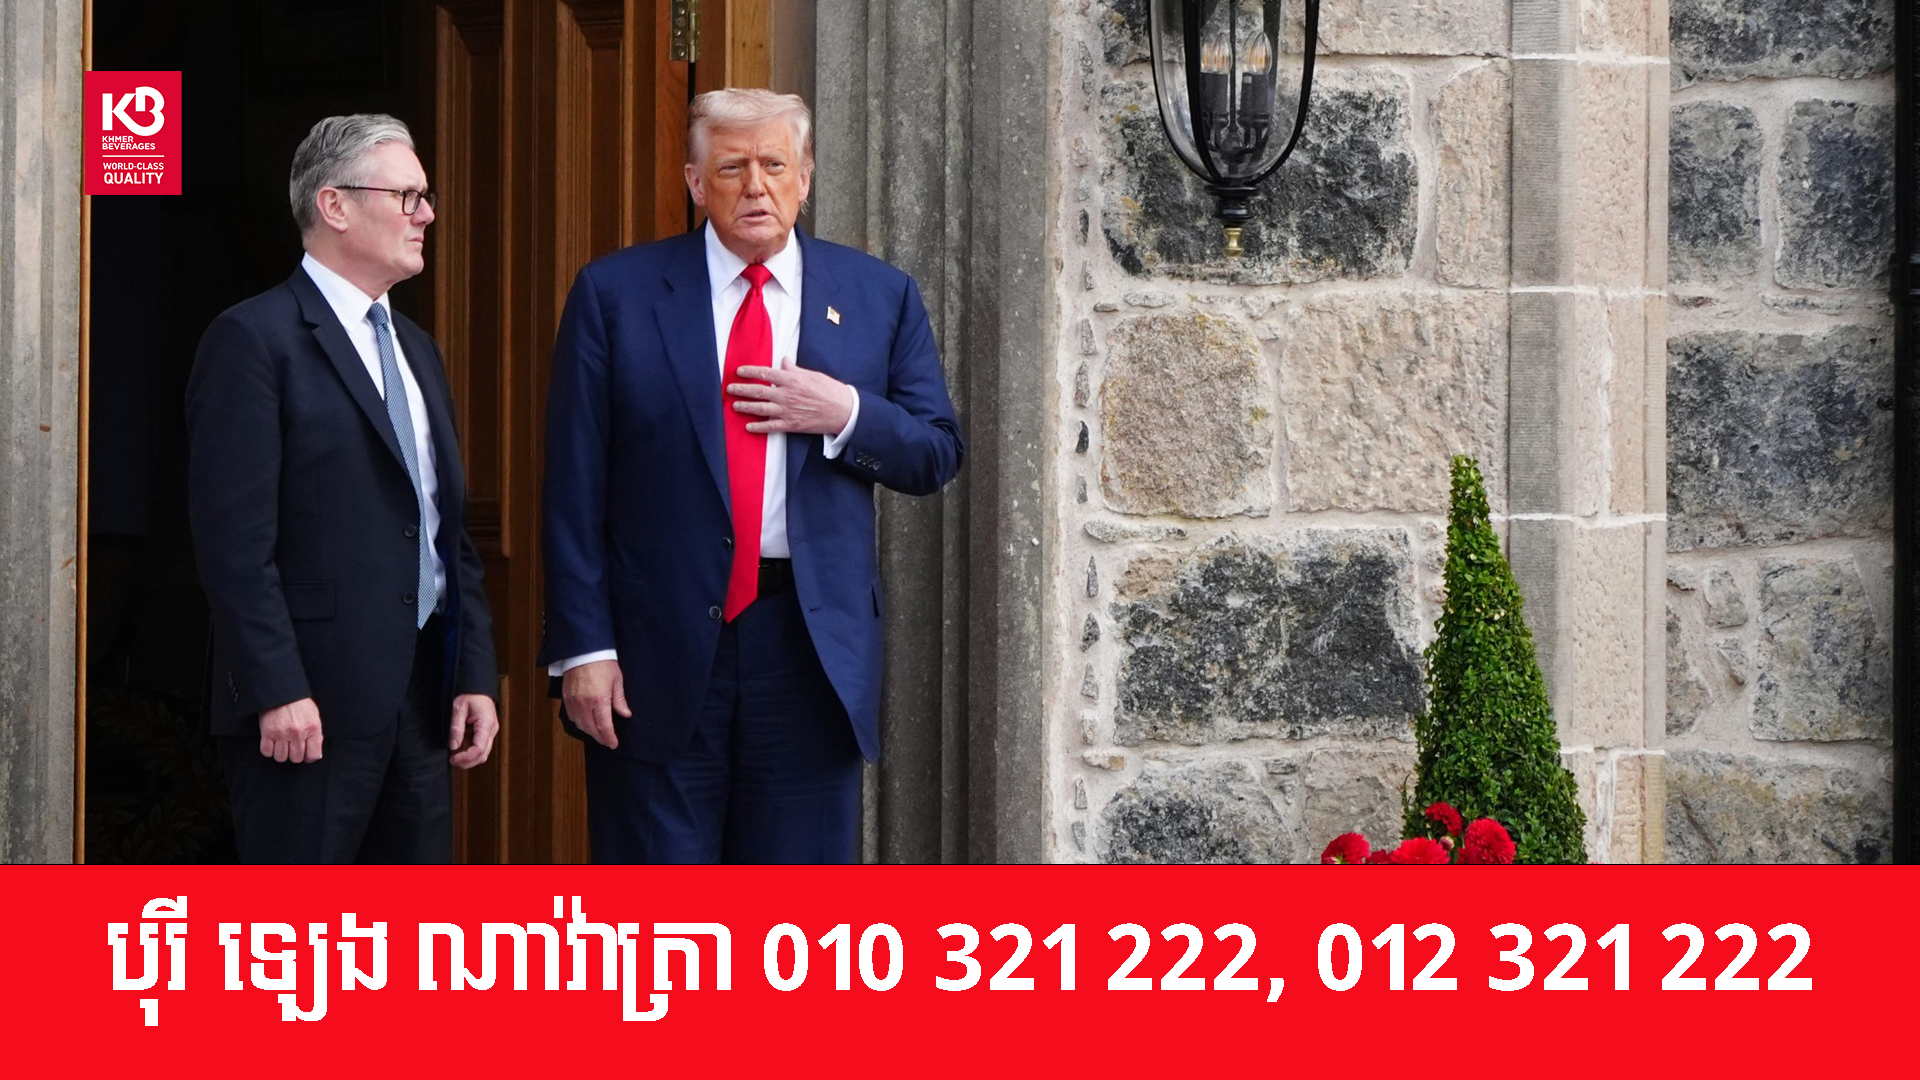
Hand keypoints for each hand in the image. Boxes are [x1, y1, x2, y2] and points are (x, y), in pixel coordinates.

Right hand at [259, 697, 323, 762]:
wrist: (282, 692)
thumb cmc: (298, 703)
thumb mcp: (314, 716)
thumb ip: (316, 735)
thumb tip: (316, 753)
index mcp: (312, 729)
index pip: (313, 755)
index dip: (309, 757)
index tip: (306, 755)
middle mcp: (298, 733)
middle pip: (296, 758)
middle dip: (295, 755)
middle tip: (293, 747)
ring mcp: (282, 734)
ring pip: (281, 757)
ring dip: (281, 754)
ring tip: (282, 745)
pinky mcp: (267, 733)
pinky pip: (267, 752)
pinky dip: (268, 750)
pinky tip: (272, 743)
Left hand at [449, 693, 499, 768]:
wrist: (477, 688)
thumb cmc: (469, 695)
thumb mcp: (458, 709)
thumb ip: (456, 727)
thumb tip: (454, 746)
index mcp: (487, 724)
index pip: (479, 748)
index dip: (466, 757)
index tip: (453, 758)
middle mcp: (492, 730)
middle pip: (483, 755)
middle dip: (467, 762)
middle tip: (452, 760)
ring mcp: (491, 733)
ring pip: (483, 754)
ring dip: (469, 759)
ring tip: (455, 757)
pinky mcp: (487, 733)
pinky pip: (481, 748)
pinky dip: (471, 753)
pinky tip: (460, 751)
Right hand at [562, 659, 628, 749]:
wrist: (583, 651)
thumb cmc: (603, 663)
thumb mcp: (617, 680)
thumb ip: (620, 700)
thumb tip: (625, 714)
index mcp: (599, 700)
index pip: (604, 726)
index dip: (609, 738)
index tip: (613, 744)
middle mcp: (584, 703)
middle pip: (591, 729)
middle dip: (600, 737)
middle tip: (608, 741)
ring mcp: (573, 701)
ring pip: (580, 724)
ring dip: (589, 731)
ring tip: (598, 732)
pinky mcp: (566, 697)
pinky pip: (571, 716)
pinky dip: (579, 722)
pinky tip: (586, 722)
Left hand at [728, 360, 852, 435]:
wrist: (843, 411)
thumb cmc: (830, 391)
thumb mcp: (813, 375)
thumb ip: (795, 370)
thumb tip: (784, 361)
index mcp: (791, 380)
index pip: (765, 373)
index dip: (750, 371)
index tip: (739, 371)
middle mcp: (786, 395)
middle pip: (758, 391)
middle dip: (741, 389)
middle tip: (730, 388)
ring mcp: (787, 411)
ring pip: (760, 408)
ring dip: (745, 406)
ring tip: (735, 405)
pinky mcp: (791, 425)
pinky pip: (770, 426)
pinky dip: (758, 427)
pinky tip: (748, 426)